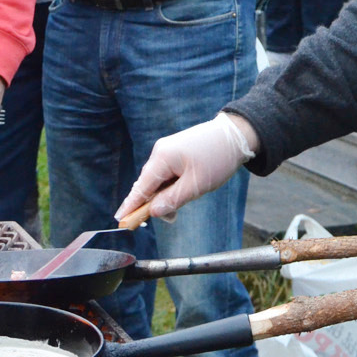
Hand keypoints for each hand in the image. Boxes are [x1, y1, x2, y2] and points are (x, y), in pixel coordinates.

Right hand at [117, 113, 257, 220]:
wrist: (236, 135)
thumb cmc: (217, 158)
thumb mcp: (196, 185)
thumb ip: (172, 200)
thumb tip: (153, 212)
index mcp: (162, 158)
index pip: (140, 187)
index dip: (130, 206)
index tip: (120, 221)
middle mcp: (160, 152)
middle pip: (148, 185)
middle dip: (154, 204)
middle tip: (171, 218)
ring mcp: (168, 150)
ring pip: (159, 180)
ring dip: (165, 196)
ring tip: (183, 202)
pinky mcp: (176, 151)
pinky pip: (167, 173)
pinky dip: (171, 186)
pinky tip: (183, 191)